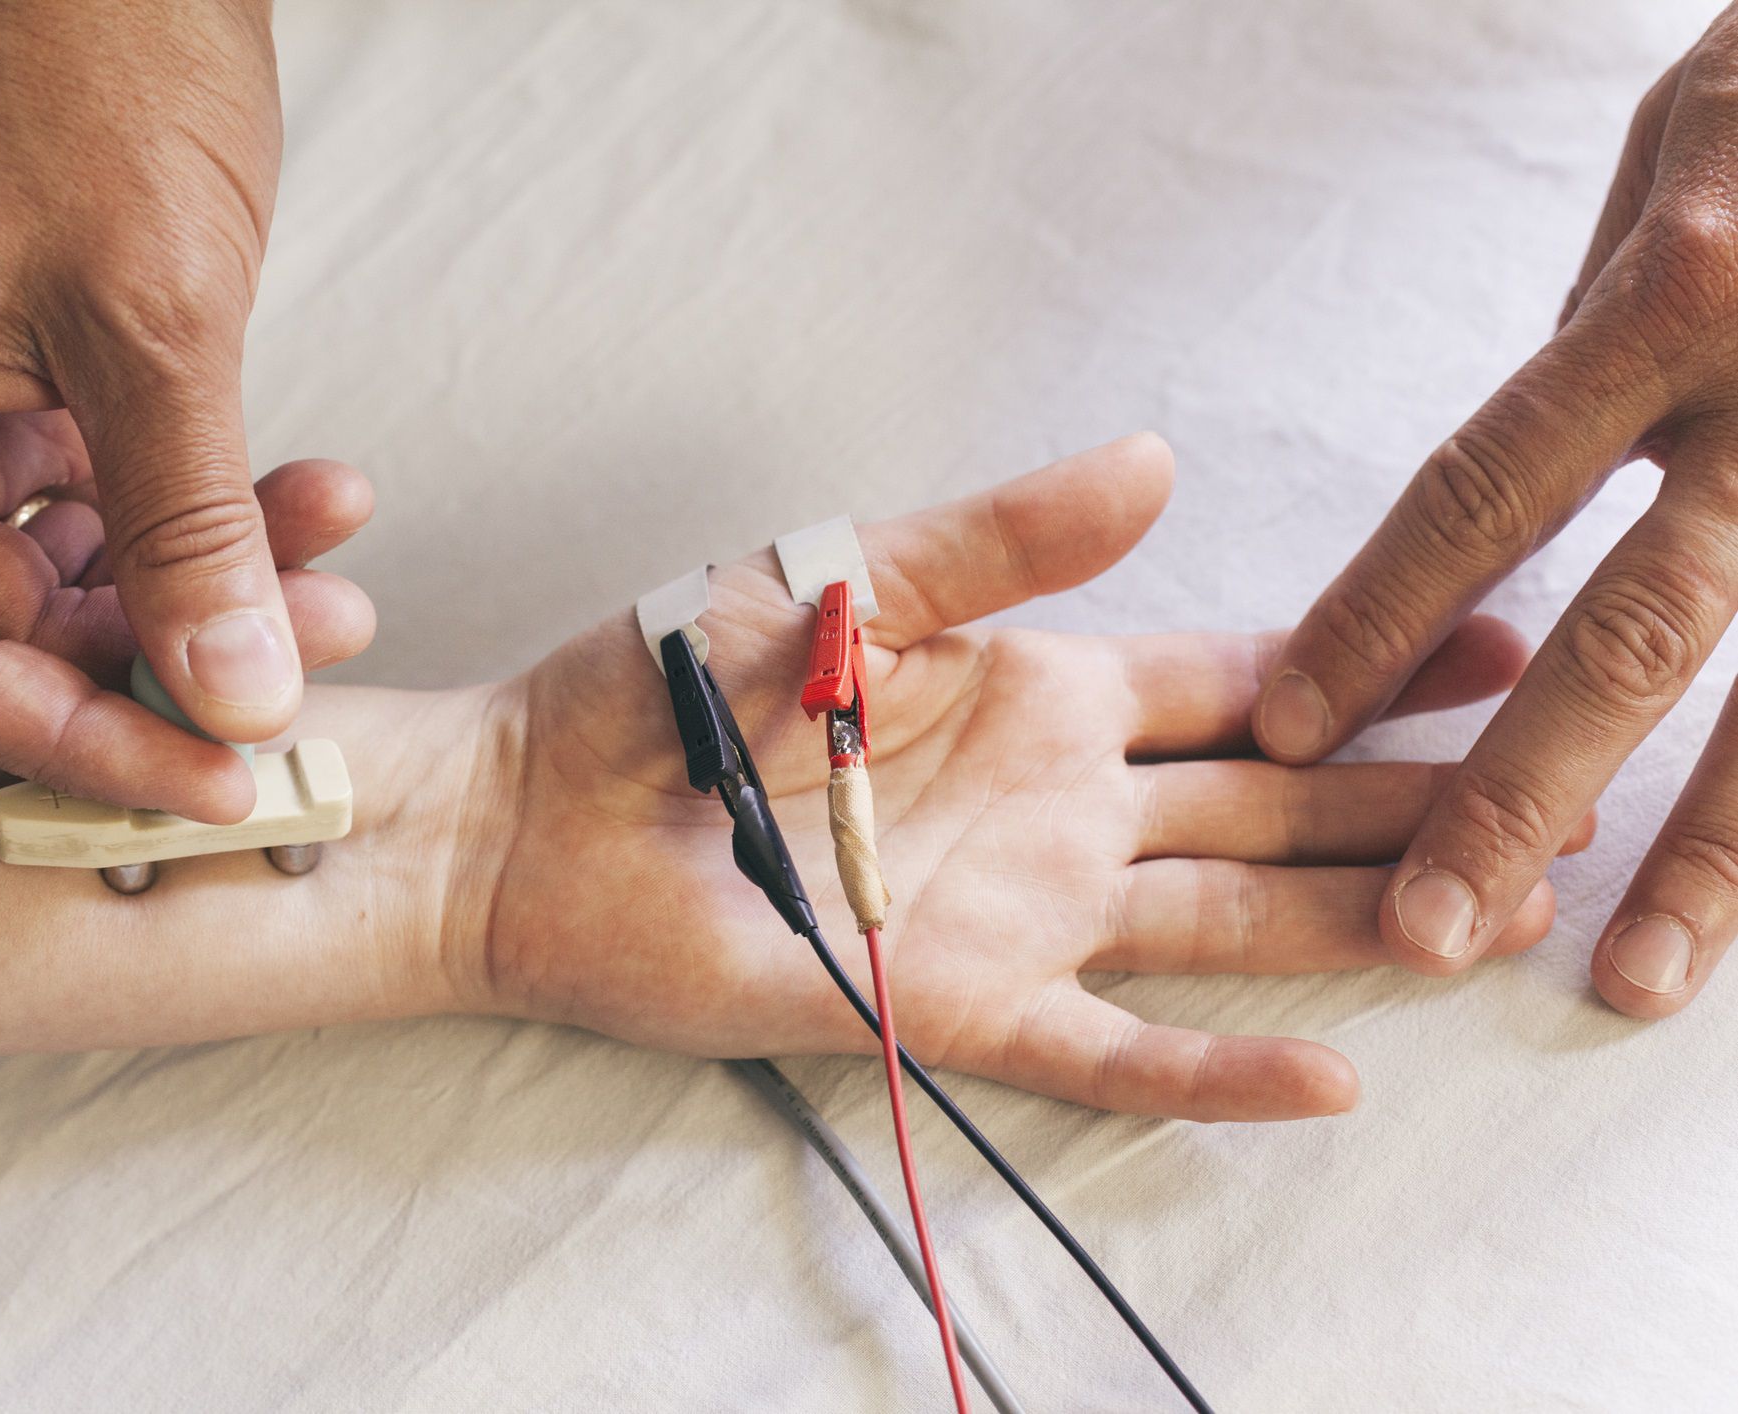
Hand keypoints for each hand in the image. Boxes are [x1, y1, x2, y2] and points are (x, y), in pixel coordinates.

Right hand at [0, 0, 371, 823]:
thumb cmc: (95, 81)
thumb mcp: (158, 332)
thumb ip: (191, 532)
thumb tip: (234, 699)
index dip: (84, 741)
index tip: (218, 777)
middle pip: (9, 634)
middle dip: (177, 653)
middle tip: (312, 664)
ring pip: (80, 574)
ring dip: (215, 581)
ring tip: (341, 561)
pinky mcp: (25, 386)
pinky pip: (113, 500)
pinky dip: (214, 510)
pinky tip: (320, 494)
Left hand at [463, 436, 1584, 1120]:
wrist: (542, 816)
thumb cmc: (669, 685)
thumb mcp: (843, 576)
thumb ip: (999, 539)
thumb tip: (1158, 463)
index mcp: (1034, 691)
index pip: (1231, 681)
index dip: (1355, 666)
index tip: (1484, 638)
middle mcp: (1053, 804)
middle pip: (1265, 803)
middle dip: (1396, 795)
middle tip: (1544, 788)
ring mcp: (1017, 908)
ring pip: (1224, 920)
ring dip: (1354, 918)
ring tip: (1492, 914)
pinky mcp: (954, 1001)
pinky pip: (1111, 1048)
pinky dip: (1214, 1070)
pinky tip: (1327, 1076)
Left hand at [1253, 11, 1737, 1017]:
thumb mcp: (1679, 152)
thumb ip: (1603, 321)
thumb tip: (1534, 471)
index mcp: (1673, 298)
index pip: (1484, 494)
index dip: (1377, 623)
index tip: (1292, 734)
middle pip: (1637, 631)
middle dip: (1523, 790)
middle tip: (1428, 929)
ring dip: (1713, 855)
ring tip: (1630, 979)